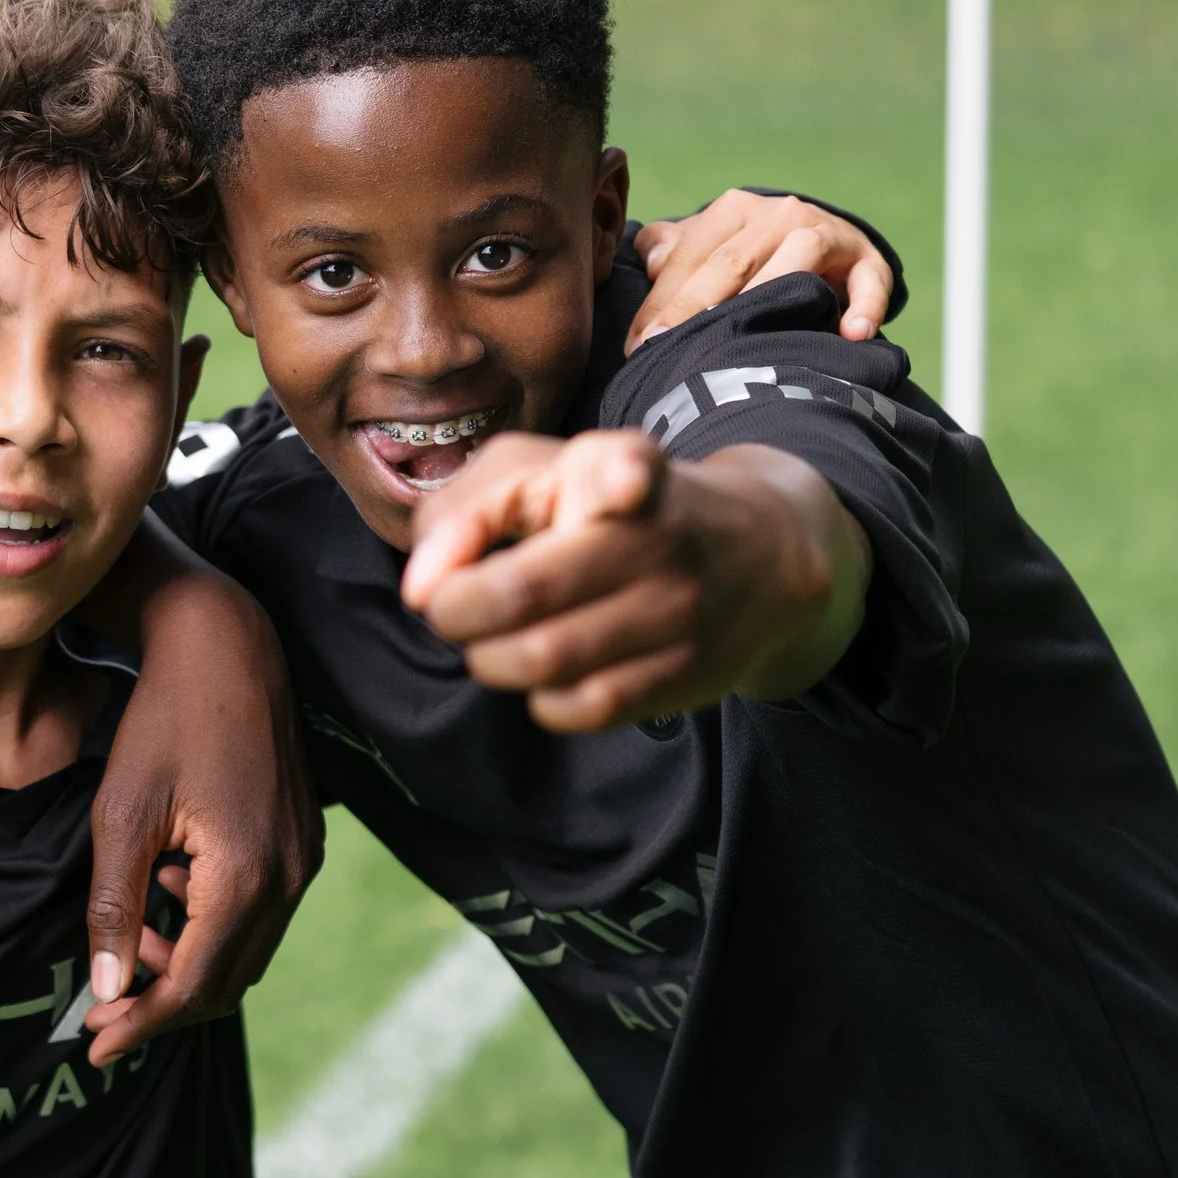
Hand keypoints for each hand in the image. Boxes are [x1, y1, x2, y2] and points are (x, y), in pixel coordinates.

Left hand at [81, 529, 319, 1066]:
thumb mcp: (122, 815)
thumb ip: (114, 908)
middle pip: (227, 981)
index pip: (195, 986)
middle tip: (103, 1005)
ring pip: (246, 950)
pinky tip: (170, 891)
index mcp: (246, 876)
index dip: (142, 1022)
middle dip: (163, 1001)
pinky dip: (213, 925)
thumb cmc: (164, 722)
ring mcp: (305, 860)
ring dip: (189, 961)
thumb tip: (107, 988)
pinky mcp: (304, 840)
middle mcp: (290, 878)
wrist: (225, 646)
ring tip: (131, 936)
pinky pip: (261, 913)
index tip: (95, 1042)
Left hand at [401, 431, 870, 731]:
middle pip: (522, 594)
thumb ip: (461, 513)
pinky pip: (579, 709)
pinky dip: (540, 698)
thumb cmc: (607, 507)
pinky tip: (549, 670)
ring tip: (497, 637)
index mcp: (621, 471)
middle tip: (457, 605)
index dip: (624, 477)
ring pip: (542, 662)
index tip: (626, 485)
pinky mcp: (686, 678)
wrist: (758, 556)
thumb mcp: (538, 474)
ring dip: (490, 658)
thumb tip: (419, 589)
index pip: (628, 468)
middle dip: (458, 611)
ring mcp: (679, 615)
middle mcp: (659, 541)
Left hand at [627, 189, 893, 353]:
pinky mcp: (867, 259)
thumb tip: (652, 258)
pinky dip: (864, 305)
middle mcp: (780, 214)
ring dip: (770, 294)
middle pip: (734, 262)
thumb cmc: (749, 255)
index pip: (691, 256)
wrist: (824, 246)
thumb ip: (672, 248)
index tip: (638, 344)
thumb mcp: (707, 245)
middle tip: (669, 349)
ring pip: (797, 257)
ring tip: (744, 337)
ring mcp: (827, 233)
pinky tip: (851, 332)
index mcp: (733, 210)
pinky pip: (869, 280)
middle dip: (697, 307)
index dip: (662, 301)